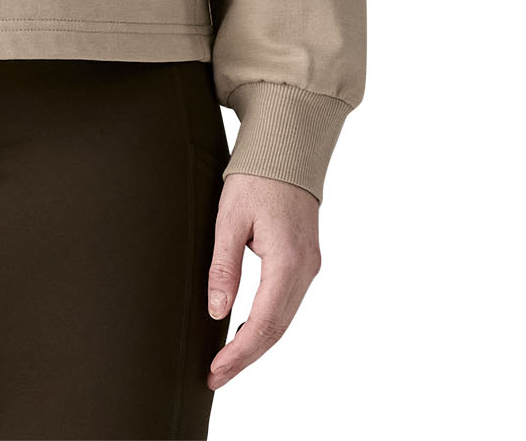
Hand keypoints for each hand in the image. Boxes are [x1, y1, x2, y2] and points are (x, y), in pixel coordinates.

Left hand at [205, 172, 321, 389]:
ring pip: (284, 319)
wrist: (287, 149)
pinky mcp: (305, 260)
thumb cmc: (256, 177)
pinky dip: (267, 323)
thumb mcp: (230, 218)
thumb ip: (224, 267)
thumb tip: (217, 311)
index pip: (264, 323)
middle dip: (246, 357)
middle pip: (277, 329)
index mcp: (287, 261)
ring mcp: (309, 266)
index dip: (239, 353)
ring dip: (256, 343)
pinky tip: (246, 330)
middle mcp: (305, 269)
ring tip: (225, 361)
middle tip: (215, 376)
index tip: (216, 371)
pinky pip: (287, 303)